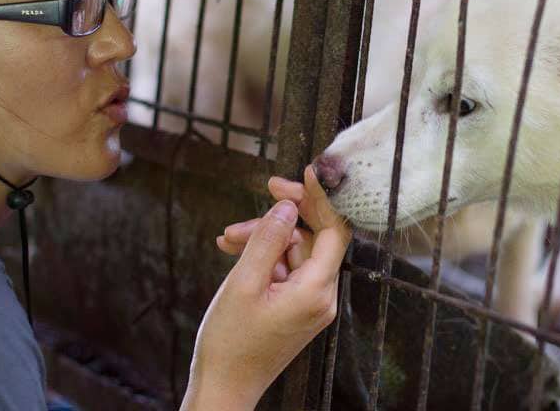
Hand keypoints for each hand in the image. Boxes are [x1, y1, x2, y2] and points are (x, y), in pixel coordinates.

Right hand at [182, 166, 350, 409]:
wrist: (223, 387)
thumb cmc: (231, 342)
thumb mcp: (243, 282)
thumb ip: (268, 239)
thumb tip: (288, 205)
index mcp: (316, 290)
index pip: (336, 231)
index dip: (323, 198)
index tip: (309, 171)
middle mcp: (322, 296)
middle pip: (313, 237)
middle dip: (282, 218)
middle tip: (263, 193)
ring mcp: (310, 302)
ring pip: (295, 251)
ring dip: (265, 238)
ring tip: (228, 239)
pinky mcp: (297, 307)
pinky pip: (287, 269)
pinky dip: (264, 258)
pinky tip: (235, 251)